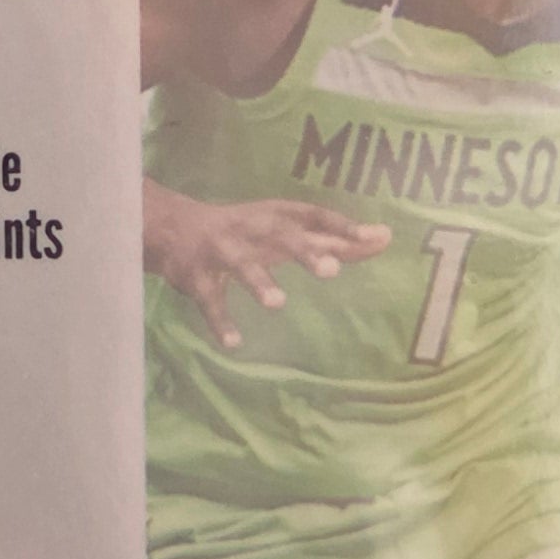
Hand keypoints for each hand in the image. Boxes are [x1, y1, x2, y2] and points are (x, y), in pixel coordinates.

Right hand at [144, 184, 389, 350]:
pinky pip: (209, 300)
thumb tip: (385, 238)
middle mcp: (250, 229)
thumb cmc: (247, 231)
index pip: (314, 215)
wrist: (174, 228)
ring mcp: (221, 252)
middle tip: (332, 271)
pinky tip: (234, 343)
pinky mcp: (196, 277)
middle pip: (279, 236)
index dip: (343, 226)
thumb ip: (334, 238)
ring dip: (258, 281)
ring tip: (278, 303)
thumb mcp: (287, 229)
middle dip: (304, 252)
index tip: (375, 238)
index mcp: (276, 216)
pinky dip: (220, 321)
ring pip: (240, 264)